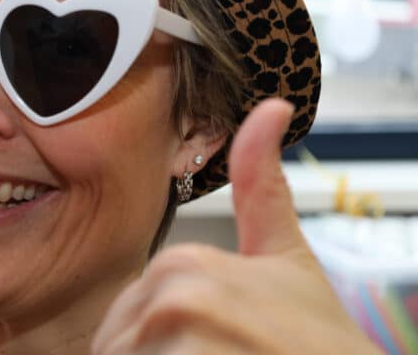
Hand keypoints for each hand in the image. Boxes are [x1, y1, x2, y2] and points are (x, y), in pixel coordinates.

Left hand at [92, 99, 381, 354]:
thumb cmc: (313, 339)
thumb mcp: (285, 257)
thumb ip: (260, 186)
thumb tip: (271, 107)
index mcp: (182, 261)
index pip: (130, 316)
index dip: (158, 344)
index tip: (208, 346)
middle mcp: (172, 291)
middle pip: (123, 344)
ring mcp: (174, 331)